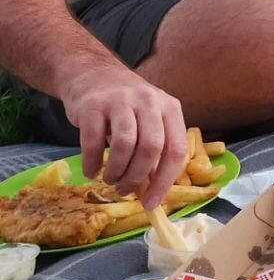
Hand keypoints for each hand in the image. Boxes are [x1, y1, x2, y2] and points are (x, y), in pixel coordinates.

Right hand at [63, 64, 188, 208]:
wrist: (94, 75)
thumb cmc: (127, 106)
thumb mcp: (149, 121)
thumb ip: (154, 151)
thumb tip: (154, 192)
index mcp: (170, 107)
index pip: (175, 149)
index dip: (165, 181)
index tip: (152, 204)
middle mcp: (149, 101)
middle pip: (151, 147)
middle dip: (138, 177)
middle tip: (125, 190)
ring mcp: (121, 101)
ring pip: (125, 144)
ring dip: (116, 171)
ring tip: (110, 180)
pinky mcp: (93, 106)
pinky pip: (93, 142)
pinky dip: (92, 163)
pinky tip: (91, 171)